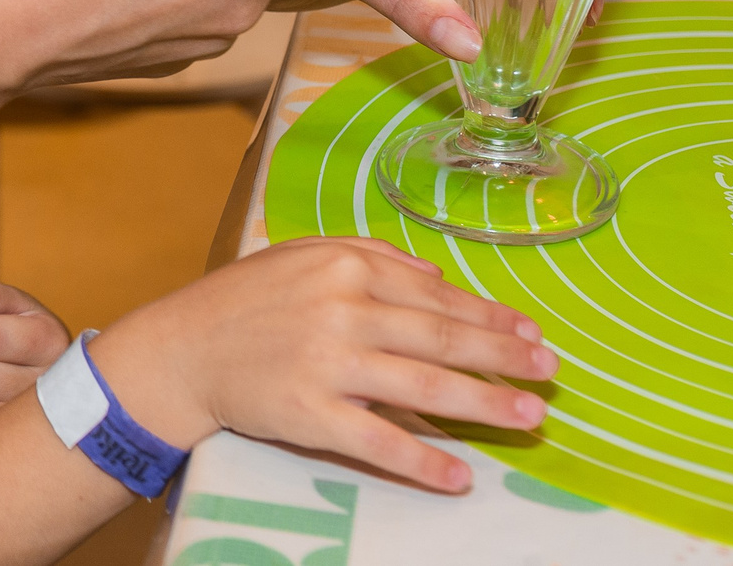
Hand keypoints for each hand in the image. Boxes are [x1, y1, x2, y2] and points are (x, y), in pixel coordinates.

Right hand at [88, 237, 555, 491]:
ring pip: (425, 389)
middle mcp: (342, 309)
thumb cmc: (244, 300)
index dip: (491, 317)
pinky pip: (378, 441)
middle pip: (443, 339)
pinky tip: (459, 475)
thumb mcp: (304, 256)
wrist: (181, 348)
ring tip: (530, 418)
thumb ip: (373, 259)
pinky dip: (423, 461)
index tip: (532, 334)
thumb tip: (440, 279)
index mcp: (345, 266)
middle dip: (506, 358)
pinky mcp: (309, 412)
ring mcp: (327, 363)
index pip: (436, 295)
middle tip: (551, 375)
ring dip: (486, 405)